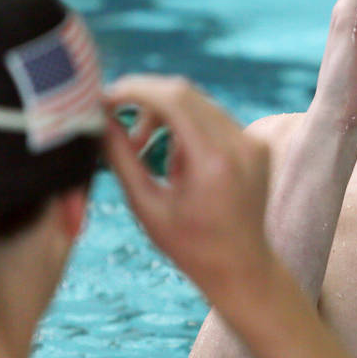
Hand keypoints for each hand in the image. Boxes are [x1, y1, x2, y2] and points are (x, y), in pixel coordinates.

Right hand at [103, 75, 274, 296]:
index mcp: (215, 161)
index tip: (105, 99)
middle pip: (186, 93)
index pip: (174, 98)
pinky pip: (214, 118)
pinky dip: (186, 126)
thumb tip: (99, 119)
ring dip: (164, 114)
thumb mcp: (145, 205)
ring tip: (142, 148)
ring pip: (199, 102)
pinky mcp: (257, 144)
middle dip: (145, 99)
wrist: (241, 267)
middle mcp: (242, 144)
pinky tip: (174, 162)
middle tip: (116, 120)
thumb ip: (121, 158)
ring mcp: (254, 142)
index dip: (135, 90)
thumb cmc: (189, 246)